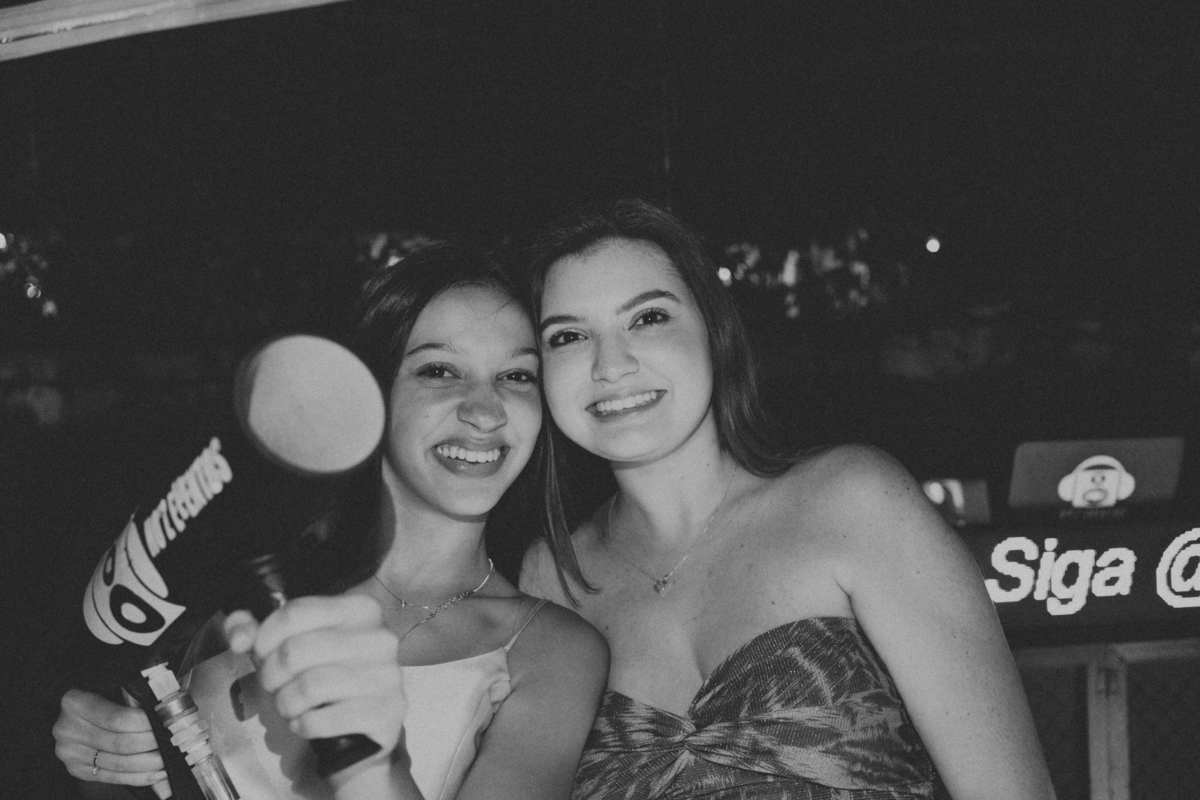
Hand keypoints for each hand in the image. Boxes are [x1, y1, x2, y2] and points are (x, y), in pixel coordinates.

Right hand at [52, 689, 168, 790]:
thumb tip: (168, 710)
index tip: (166, 724)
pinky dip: (139, 777)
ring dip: (148, 764)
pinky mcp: (77, 769)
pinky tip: (158, 773)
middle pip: (119, 743)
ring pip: (118, 763)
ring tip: (169, 759)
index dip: (145, 724)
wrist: (79, 712)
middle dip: (151, 744)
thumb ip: (134, 696)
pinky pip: (112, 777)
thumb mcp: (114, 685)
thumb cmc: (104, 693)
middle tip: (172, 742)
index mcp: (75, 703)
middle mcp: (67, 729)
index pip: (117, 718)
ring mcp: (70, 753)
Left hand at [223, 594, 405, 765]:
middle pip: (296, 650)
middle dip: (271, 675)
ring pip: (308, 686)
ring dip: (285, 703)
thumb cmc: (326, 677)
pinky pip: (322, 720)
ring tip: (290, 706)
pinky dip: (303, 726)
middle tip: (274, 685)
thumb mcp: (293, 644)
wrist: (365, 724)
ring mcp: (387, 675)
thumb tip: (240, 636)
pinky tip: (307, 722)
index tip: (261, 653)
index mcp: (360, 609)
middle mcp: (379, 638)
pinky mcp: (386, 712)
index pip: (295, 612)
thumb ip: (256, 630)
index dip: (264, 637)